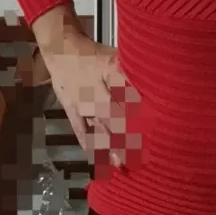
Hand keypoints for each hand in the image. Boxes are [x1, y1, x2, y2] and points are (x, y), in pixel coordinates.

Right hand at [39, 30, 141, 168]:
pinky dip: (87, 142)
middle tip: (138, 154)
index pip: (125, 92)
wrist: (61, 51)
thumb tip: (154, 80)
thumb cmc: (94, 54)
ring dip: (108, 145)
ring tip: (119, 163)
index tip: (150, 126)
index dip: (137, 110)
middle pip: (112, 115)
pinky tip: (95, 156)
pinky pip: (79, 128)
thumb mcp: (114, 55)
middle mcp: (94, 89)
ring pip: (97, 126)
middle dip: (125, 135)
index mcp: (108, 71)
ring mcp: (81, 102)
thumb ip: (130, 71)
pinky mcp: (70, 109)